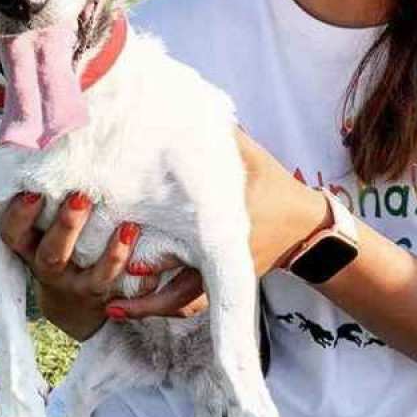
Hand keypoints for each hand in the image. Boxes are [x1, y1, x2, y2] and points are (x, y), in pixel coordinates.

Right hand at [0, 191, 158, 340]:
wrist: (73, 301)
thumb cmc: (57, 240)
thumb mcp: (41, 224)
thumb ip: (47, 194)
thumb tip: (52, 139)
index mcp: (28, 247)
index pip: (13, 233)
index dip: (20, 215)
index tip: (33, 191)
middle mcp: (48, 269)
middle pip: (52, 253)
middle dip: (67, 226)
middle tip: (81, 197)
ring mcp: (76, 285)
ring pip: (91, 276)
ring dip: (110, 253)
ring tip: (127, 226)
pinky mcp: (102, 295)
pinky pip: (120, 285)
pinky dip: (132, 266)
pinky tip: (141, 245)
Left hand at [106, 127, 328, 320]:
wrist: (304, 224)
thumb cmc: (274, 187)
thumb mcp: (250, 157)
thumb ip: (223, 138)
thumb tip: (189, 108)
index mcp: (227, 231)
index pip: (190, 252)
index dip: (159, 262)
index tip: (130, 264)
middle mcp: (223, 261)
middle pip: (183, 293)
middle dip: (147, 300)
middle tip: (112, 300)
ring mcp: (224, 275)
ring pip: (186, 302)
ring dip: (151, 308)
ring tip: (116, 309)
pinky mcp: (222, 280)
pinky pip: (193, 300)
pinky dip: (166, 304)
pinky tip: (138, 303)